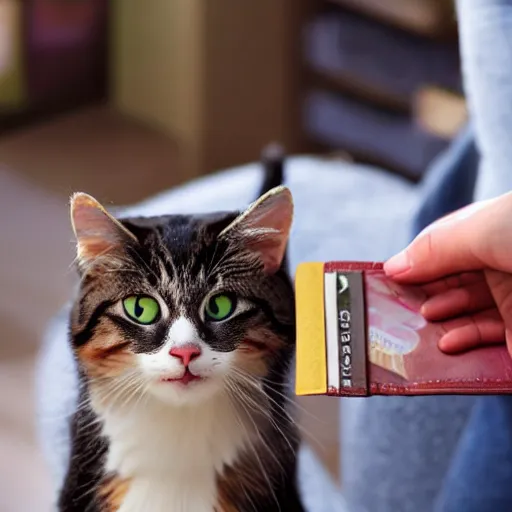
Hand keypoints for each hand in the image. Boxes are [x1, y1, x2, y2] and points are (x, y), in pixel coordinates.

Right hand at [383, 192, 511, 356]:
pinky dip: (466, 345)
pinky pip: (491, 345)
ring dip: (442, 324)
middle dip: (423, 297)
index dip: (416, 266)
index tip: (389, 282)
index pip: (442, 253)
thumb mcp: (480, 229)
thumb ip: (434, 249)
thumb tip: (393, 267)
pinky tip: (447, 344)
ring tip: (419, 329)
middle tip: (395, 313)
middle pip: (452, 286)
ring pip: (468, 317)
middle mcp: (501, 268)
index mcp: (489, 237)